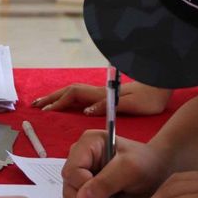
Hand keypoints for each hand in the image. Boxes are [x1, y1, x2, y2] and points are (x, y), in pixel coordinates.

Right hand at [32, 80, 171, 115]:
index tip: (45, 111)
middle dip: (51, 98)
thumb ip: (108, 106)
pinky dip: (69, 100)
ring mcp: (102, 94)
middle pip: (69, 92)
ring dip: (58, 98)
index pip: (73, 95)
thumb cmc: (149, 98)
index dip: (58, 103)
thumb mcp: (131, 104)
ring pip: (74, 94)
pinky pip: (81, 98)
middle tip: (35, 105)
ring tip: (45, 104)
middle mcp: (98, 93)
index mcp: (101, 95)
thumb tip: (85, 111)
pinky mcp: (107, 97)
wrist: (162, 86)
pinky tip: (67, 106)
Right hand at [61, 130, 168, 197]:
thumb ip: (106, 182)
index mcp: (88, 144)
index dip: (84, 188)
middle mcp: (80, 158)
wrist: (157, 170)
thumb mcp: (129, 169)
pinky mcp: (86, 190)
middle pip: (69, 188)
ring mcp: (82, 175)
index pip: (72, 171)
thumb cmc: (145, 162)